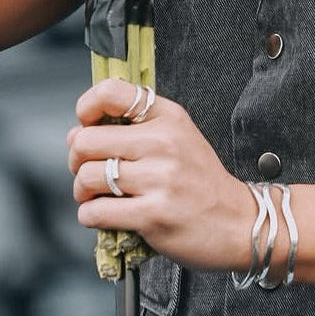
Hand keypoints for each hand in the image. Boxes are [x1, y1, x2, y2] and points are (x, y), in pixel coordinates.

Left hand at [67, 79, 254, 269]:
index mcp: (169, 118)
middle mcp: (164, 143)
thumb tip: (77, 133)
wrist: (238, 222)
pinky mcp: (153, 215)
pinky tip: (105, 216)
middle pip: (86, 140)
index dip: (86, 109)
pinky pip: (95, 212)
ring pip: (87, 177)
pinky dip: (90, 216)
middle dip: (76, 159)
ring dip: (82, 192)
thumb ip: (136, 127)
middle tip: (86, 171)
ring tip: (96, 197)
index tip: (87, 126)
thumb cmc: (202, 182)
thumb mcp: (180, 137)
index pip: (111, 93)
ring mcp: (159, 179)